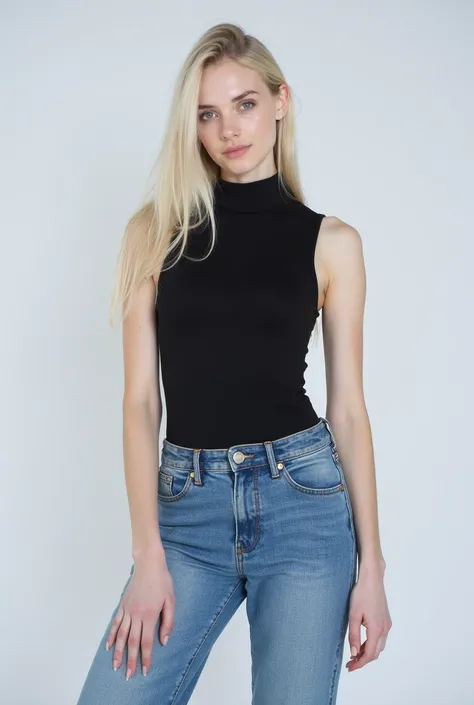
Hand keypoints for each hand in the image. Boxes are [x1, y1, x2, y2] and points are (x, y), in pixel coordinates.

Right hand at [105, 551, 174, 679]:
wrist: (148, 564)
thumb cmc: (162, 581)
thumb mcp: (171, 600)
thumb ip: (168, 622)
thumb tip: (164, 641)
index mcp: (150, 615)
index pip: (146, 642)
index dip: (145, 658)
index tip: (144, 670)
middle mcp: (137, 615)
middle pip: (132, 642)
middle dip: (131, 660)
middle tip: (128, 676)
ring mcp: (127, 610)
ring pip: (121, 635)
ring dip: (119, 652)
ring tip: (116, 666)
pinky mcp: (122, 605)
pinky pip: (115, 623)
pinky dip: (112, 636)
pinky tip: (109, 646)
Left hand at [346, 564, 391, 671]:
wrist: (372, 579)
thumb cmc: (361, 594)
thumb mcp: (353, 616)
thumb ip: (354, 636)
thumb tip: (354, 653)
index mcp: (377, 629)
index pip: (370, 654)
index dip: (360, 664)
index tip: (350, 668)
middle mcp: (385, 629)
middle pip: (376, 652)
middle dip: (363, 660)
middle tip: (350, 663)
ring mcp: (387, 624)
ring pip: (379, 646)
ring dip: (368, 652)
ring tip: (355, 654)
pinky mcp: (386, 619)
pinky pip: (380, 638)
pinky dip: (372, 643)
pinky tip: (362, 642)